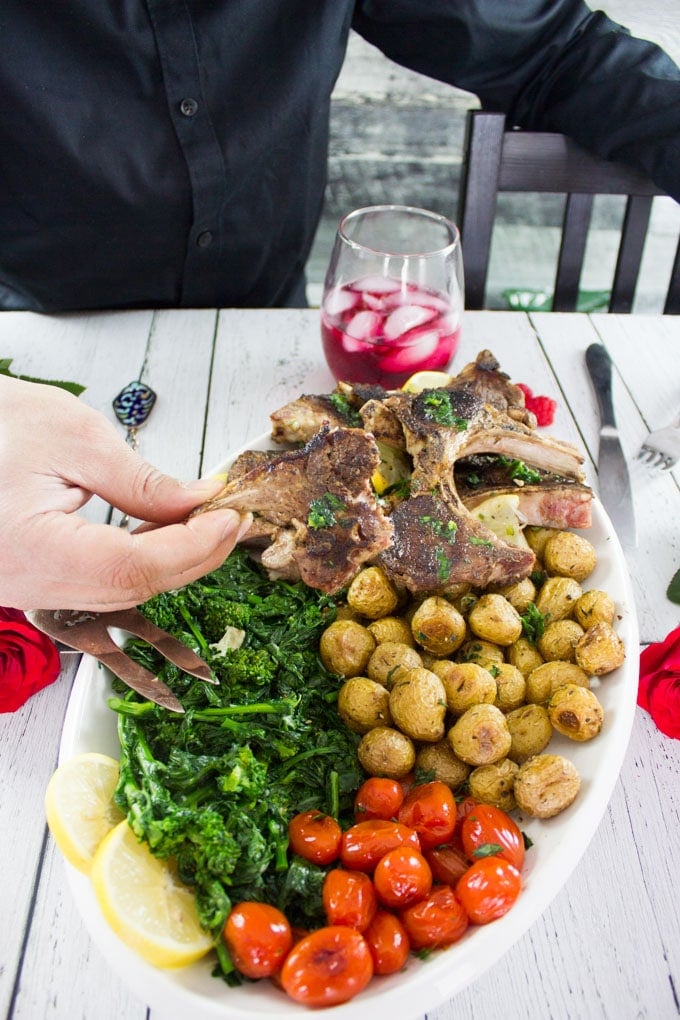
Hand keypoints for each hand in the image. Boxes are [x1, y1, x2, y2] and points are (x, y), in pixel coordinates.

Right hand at [0, 376, 249, 609]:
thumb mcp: (72, 437)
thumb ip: (140, 480)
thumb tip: (197, 501)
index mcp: (31, 552)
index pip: (133, 569)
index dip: (191, 547)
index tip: (228, 518)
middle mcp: (26, 584)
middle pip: (131, 587)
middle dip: (191, 555)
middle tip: (229, 519)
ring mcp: (27, 587)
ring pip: (119, 589)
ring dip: (169, 558)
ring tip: (204, 520)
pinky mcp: (33, 577)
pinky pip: (98, 580)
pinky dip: (139, 557)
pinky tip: (163, 528)